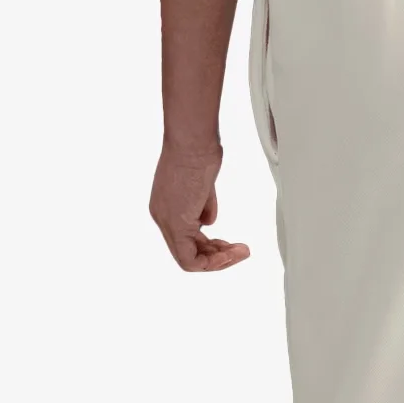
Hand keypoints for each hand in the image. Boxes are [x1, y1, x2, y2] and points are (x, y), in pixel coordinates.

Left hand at [149, 142, 249, 271]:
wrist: (193, 140)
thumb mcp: (204, 185)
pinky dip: (214, 262)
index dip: (211, 248)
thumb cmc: (199, 150)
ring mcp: (167, 221)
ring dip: (220, 261)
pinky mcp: (176, 223)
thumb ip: (204, 206)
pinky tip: (231, 253)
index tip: (230, 243)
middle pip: (188, 253)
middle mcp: (161, 217)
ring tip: (242, 252)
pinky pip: (190, 258)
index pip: (187, 241)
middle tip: (241, 251)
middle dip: (218, 258)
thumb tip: (208, 222)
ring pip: (189, 259)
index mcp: (166, 207)